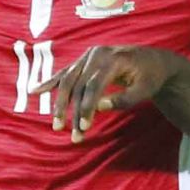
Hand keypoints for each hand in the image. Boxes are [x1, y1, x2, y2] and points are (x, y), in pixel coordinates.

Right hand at [40, 45, 179, 143]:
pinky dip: (50, 83)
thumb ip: (124, 99)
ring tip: (56, 126)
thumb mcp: (145, 90)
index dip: (87, 107)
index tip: (84, 127)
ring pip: (68, 81)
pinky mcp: (84, 59)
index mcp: (113, 59)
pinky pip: (65, 73)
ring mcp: (89, 55)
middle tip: (73, 135)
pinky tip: (35, 91)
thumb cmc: (151, 77)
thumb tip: (100, 107)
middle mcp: (98, 54)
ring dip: (60, 105)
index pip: (94, 86)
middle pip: (79, 85)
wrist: (154, 61)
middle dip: (73, 112)